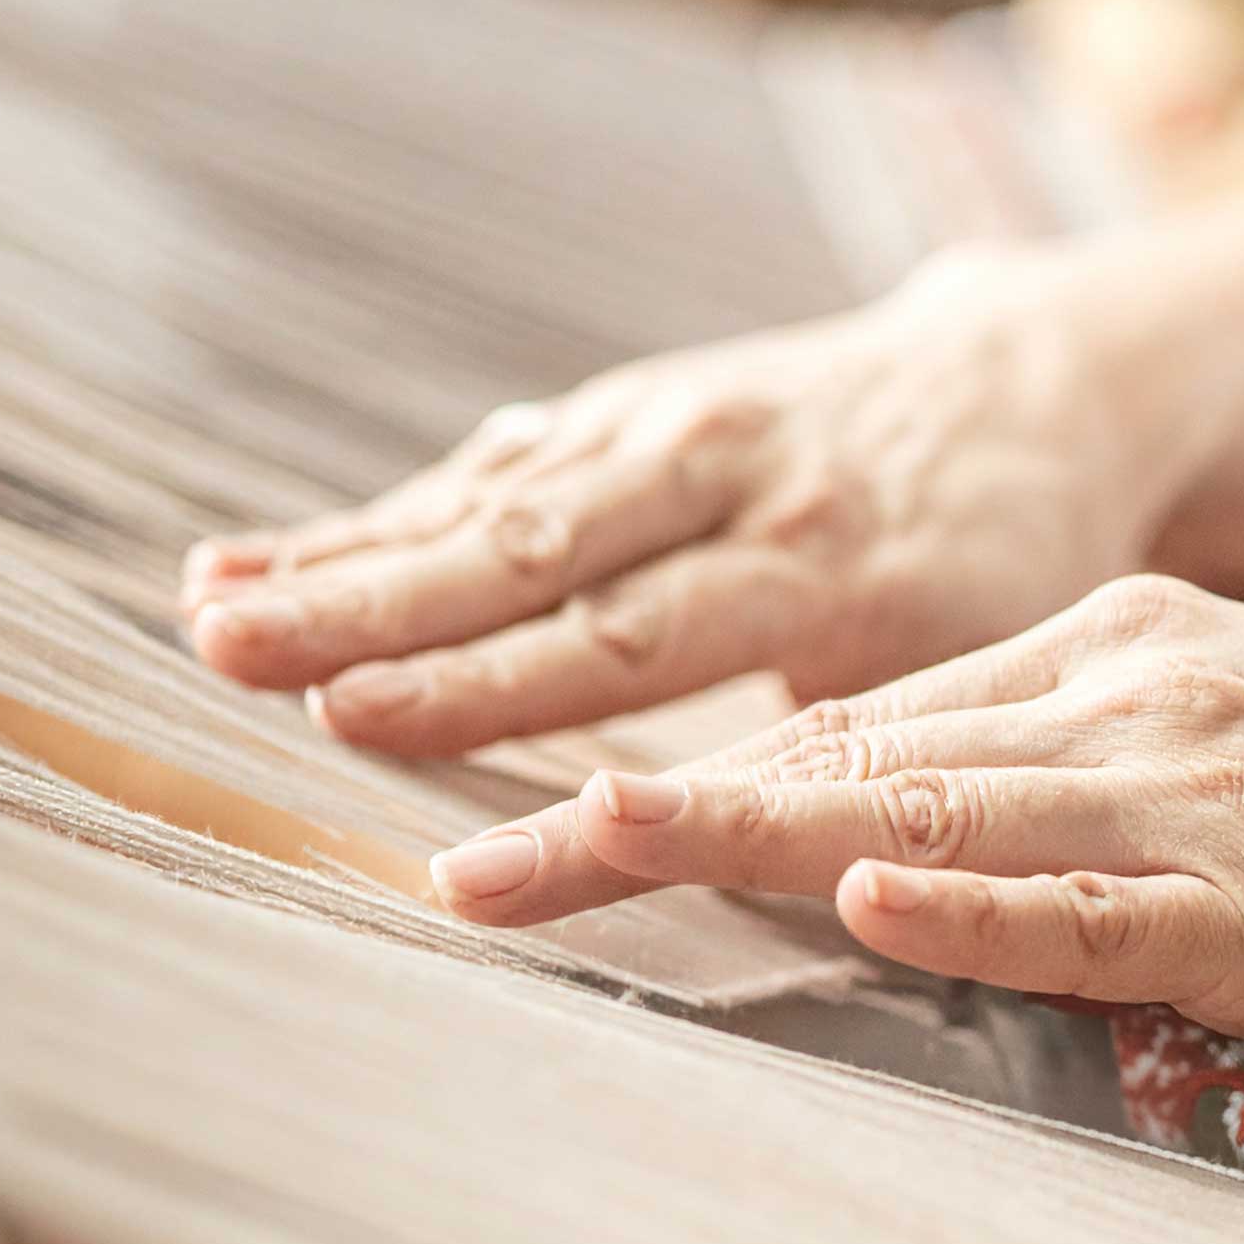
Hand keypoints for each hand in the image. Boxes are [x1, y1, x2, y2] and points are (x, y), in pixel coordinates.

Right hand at [182, 244, 1206, 752]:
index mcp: (827, 564)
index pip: (629, 636)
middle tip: (234, 655)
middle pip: (528, 553)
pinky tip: (262, 556)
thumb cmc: (1003, 557)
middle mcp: (728, 478)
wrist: (1032, 383)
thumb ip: (846, 735)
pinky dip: (375, 516)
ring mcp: (665, 429)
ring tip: (211, 610)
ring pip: (485, 502)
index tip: (362, 717)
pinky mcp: (622, 412)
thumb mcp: (974, 652)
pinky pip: (487, 468)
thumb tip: (728, 860)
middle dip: (372, 610)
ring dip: (343, 558)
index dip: (491, 683)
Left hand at [429, 577, 1243, 1063]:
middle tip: (485, 860)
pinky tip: (872, 906)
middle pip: (839, 762)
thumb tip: (856, 815)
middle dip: (652, 816)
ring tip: (605, 838)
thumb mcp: (1169, 722)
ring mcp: (1174, 793)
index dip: (683, 776)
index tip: (546, 817)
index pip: (840, 724)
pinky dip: (978, 908)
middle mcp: (1105, 699)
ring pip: (930, 814)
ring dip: (756, 832)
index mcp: (1078, 652)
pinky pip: (1092, 910)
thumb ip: (1016, 754)